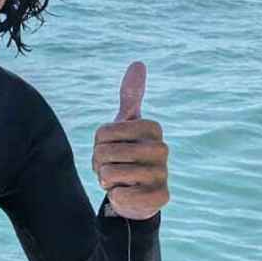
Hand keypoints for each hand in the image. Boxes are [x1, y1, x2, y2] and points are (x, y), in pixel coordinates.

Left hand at [92, 61, 169, 219]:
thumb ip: (131, 95)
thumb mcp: (127, 124)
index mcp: (152, 127)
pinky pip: (121, 195)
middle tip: (114, 167)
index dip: (99, 143)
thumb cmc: (128, 154)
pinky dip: (117, 196)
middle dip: (100, 163)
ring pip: (109, 174)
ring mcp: (162, 173)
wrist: (137, 193)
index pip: (102, 132)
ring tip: (121, 180)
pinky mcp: (160, 197)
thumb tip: (138, 63)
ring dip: (107, 180)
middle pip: (104, 152)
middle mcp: (162, 149)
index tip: (112, 147)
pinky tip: (129, 194)